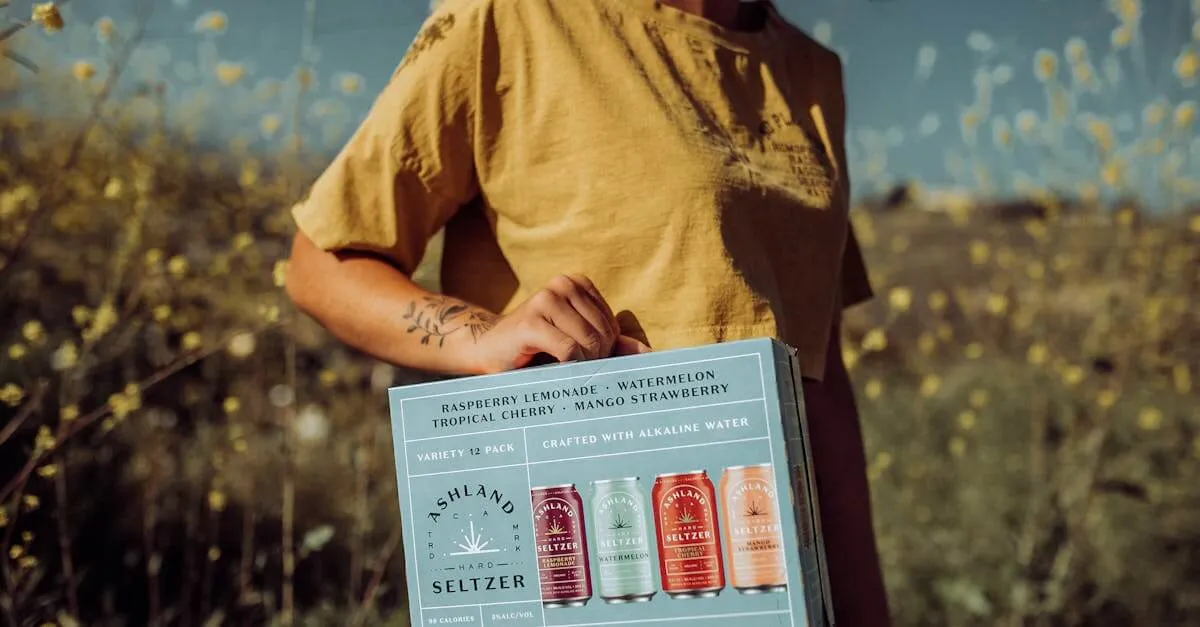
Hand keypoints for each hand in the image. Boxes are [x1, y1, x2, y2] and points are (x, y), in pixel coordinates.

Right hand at [462, 274, 650, 373]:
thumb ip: (613, 344)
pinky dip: (568, 367)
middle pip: (603, 334)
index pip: (612, 326)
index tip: (580, 358)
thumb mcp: (579, 342)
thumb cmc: (537, 349)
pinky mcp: (531, 321)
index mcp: (576, 283)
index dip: (603, 351)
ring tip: (559, 367)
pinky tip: (552, 368)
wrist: (488, 350)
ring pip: (588, 343)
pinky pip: (569, 351)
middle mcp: (562, 284)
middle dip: (593, 359)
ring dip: (580, 365)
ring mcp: (545, 299)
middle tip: (569, 367)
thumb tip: (650, 352)